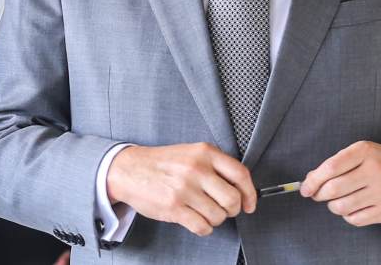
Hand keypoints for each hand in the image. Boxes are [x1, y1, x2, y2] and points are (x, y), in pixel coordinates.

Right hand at [106, 142, 255, 236]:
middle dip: (232, 210)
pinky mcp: (174, 207)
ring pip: (218, 216)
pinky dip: (204, 228)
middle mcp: (197, 169)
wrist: (130, 169)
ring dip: (215, 219)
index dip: (250, 193)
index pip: (240, 174)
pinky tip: (196, 220)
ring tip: (204, 212)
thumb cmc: (164, 163)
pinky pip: (202, 227)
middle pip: (232, 199)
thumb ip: (216, 165)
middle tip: (224, 209)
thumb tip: (241, 188)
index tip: (249, 204)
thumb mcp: (192, 152)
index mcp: (205, 152)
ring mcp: (185, 189)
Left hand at [300, 141, 380, 225]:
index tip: (305, 188)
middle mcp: (374, 172)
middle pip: (333, 189)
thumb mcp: (362, 151)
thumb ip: (337, 163)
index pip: (331, 168)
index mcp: (365, 152)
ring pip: (342, 207)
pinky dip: (346, 215)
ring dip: (332, 205)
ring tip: (335, 200)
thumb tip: (311, 181)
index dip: (313, 180)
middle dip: (319, 194)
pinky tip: (350, 206)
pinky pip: (354, 219)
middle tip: (318, 194)